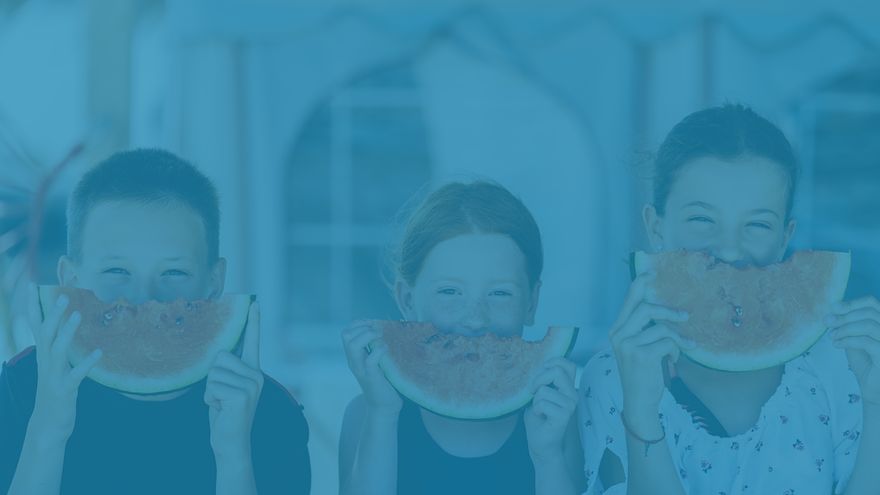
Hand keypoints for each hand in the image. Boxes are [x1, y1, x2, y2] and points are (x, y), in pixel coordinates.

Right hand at [28, 284, 101, 438]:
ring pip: (57, 350)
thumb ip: (58, 350)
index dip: (34, 306)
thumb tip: (62, 330)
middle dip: (52, 314)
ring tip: (77, 314)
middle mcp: (45, 363)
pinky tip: (99, 353)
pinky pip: (76, 375)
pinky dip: (86, 364)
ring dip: (67, 332)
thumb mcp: (54, 368)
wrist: (48, 426)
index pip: (36, 326)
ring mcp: (53, 377)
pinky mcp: (64, 390)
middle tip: (62, 295)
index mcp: (43, 356)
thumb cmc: (55, 394)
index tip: (32, 285)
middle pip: (45, 334)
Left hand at [205, 302, 263, 457]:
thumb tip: (218, 355)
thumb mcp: (225, 388)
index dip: (252, 321)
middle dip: (212, 377)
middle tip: (221, 397)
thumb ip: (225, 370)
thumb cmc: (224, 414)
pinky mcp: (242, 395)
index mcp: (252, 371)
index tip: (253, 302)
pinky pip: (212, 387)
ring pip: (213, 373)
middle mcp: (256, 375)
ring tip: (221, 404)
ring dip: (209, 391)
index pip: (252, 341)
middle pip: (219, 357)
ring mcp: (251, 384)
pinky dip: (209, 400)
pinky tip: (221, 410)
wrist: (231, 443)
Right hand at [341, 321, 401, 417]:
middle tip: (377, 331)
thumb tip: (385, 328)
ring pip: (353, 345)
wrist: (384, 406)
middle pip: (346, 335)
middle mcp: (354, 360)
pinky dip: (379, 350)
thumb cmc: (384, 381)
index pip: (347, 332)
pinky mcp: (371, 376)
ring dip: (368, 336)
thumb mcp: (376, 361)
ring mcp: (361, 368)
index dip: (359, 323)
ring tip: (380, 338)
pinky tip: (386, 350)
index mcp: (354, 355)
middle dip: (362, 327)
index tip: (373, 324)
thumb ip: (375, 347)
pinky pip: (371, 359)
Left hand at [524, 357, 577, 463]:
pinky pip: (542, 403)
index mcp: (568, 387)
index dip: (552, 362)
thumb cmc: (539, 418)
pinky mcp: (564, 415)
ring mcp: (571, 405)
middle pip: (557, 371)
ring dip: (535, 400)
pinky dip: (536, 410)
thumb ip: (542, 381)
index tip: (540, 372)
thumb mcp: (539, 394)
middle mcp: (573, 394)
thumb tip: (536, 366)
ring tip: (539, 410)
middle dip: (538, 379)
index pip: (567, 364)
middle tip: (532, 391)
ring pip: (544, 390)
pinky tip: (541, 417)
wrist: (541, 444)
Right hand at [610, 272, 691, 427]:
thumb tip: (663, 310)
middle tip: (685, 316)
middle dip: (669, 312)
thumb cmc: (642, 373)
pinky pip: (668, 343)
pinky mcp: (641, 355)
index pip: (629, 301)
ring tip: (684, 348)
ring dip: (678, 338)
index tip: (651, 273)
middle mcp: (619, 335)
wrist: (639, 401)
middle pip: (646, 309)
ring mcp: (628, 345)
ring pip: (661, 328)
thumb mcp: (638, 347)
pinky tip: (673, 361)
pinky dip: (676, 352)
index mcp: (617, 330)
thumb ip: (644, 329)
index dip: (640, 285)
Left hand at [829, 297, 879, 404]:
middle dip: (845, 315)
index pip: (873, 303)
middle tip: (827, 322)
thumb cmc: (867, 364)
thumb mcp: (856, 339)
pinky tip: (836, 344)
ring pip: (868, 325)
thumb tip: (833, 310)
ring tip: (832, 336)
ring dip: (845, 328)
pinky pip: (866, 342)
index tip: (833, 308)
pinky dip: (847, 340)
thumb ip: (849, 325)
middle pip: (870, 312)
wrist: (874, 391)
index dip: (852, 303)